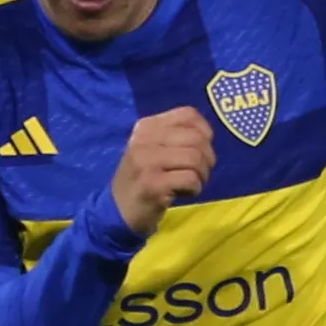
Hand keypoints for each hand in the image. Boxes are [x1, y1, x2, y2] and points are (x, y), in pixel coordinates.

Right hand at [110, 108, 215, 234]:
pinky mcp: (152, 184)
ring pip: (195, 159)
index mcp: (146, 126)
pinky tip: (183, 194)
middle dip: (207, 158)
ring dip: (202, 175)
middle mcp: (144, 140)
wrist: (118, 210)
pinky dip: (195, 189)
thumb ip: (175, 135)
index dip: (204, 132)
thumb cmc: (142, 177)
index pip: (188, 115)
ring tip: (191, 183)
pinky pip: (191, 179)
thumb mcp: (152, 147)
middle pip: (196, 138)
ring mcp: (146, 162)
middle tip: (198, 172)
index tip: (199, 150)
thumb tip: (206, 135)